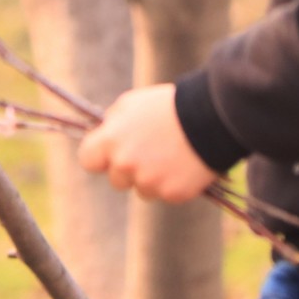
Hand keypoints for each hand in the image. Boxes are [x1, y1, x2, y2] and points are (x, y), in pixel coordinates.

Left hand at [77, 84, 218, 202]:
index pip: (88, 160)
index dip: (99, 158)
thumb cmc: (168, 106)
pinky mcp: (171, 193)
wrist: (210, 118)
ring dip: (151, 179)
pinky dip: (172, 184)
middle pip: (116, 179)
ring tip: (171, 156)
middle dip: (129, 170)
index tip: (110, 155)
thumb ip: (113, 122)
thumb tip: (104, 133)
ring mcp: (148, 182)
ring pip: (141, 190)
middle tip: (150, 152)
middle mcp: (125, 164)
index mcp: (111, 141)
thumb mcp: (132, 103)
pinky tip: (184, 165)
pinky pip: (164, 195)